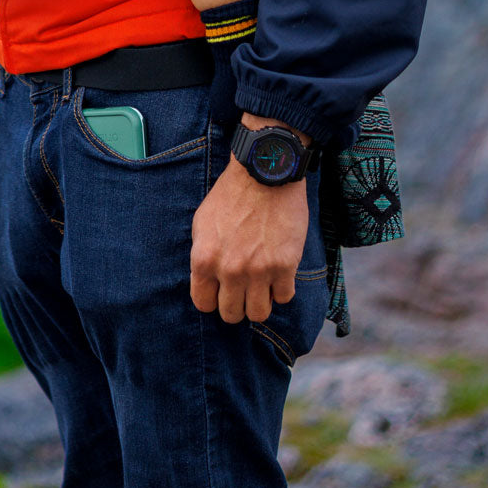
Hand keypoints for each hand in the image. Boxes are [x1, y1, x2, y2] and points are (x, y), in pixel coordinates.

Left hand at [189, 114, 309, 323]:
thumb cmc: (231, 195)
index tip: (221, 290)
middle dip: (236, 304)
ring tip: (261, 285)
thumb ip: (202, 255)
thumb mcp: (202, 223)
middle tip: (243, 288)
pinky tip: (279, 272)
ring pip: (258, 314)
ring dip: (259, 302)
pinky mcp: (285, 266)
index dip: (213, 299)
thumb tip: (205, 281)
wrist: (264, 173)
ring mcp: (259, 271)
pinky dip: (282, 289)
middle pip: (231, 314)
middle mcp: (230, 270)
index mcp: (204, 259)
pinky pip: (284, 298)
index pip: (203, 305)